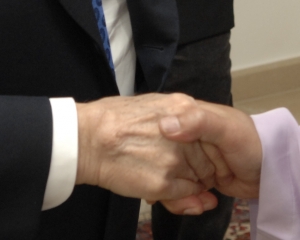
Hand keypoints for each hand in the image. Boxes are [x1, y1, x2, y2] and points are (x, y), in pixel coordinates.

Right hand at [76, 94, 217, 206]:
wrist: (88, 138)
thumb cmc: (113, 119)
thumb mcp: (153, 103)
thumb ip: (177, 116)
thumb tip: (193, 132)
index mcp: (184, 107)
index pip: (211, 132)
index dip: (207, 148)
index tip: (200, 155)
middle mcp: (185, 133)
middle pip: (209, 159)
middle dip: (200, 171)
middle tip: (180, 172)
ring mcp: (175, 159)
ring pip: (198, 180)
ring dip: (188, 185)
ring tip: (165, 178)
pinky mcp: (163, 182)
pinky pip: (184, 196)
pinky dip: (177, 197)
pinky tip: (158, 187)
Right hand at [159, 101, 261, 213]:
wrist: (271, 172)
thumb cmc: (252, 142)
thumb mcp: (225, 129)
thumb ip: (198, 122)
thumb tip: (164, 125)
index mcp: (190, 117)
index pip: (161, 129)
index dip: (155, 147)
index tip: (153, 162)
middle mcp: (188, 137)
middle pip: (162, 157)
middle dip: (166, 177)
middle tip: (177, 188)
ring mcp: (193, 159)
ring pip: (169, 176)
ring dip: (176, 193)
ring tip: (195, 199)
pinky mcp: (199, 177)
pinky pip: (180, 190)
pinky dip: (184, 200)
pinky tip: (197, 203)